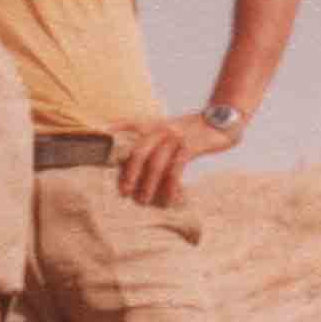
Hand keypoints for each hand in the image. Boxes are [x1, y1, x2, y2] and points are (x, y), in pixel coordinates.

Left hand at [114, 112, 234, 206]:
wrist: (224, 121)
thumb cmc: (194, 130)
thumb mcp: (170, 127)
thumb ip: (153, 138)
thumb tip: (135, 159)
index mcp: (154, 124)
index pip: (127, 123)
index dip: (111, 128)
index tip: (96, 135)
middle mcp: (161, 129)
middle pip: (138, 153)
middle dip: (129, 174)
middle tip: (124, 192)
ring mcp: (175, 137)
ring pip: (155, 164)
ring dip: (148, 185)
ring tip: (143, 200)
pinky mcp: (190, 146)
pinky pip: (175, 169)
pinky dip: (170, 186)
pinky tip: (168, 199)